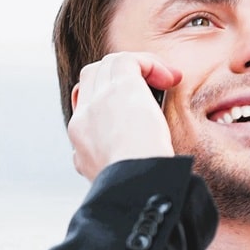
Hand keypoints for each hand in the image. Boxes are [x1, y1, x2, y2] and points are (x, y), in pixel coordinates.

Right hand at [68, 52, 180, 181]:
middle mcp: (83, 119)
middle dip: (118, 77)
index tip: (134, 111)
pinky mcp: (120, 88)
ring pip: (108, 66)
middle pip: (91, 79)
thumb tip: (123, 155)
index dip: (108, 99)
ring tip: (165, 81)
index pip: (86, 107)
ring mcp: (98, 101)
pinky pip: (128, 60)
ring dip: (137, 68)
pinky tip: (169, 78)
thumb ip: (111, 163)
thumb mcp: (115, 180)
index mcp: (80, 143)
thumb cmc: (137, 189)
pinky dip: (148, 64)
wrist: (137, 188)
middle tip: (150, 89)